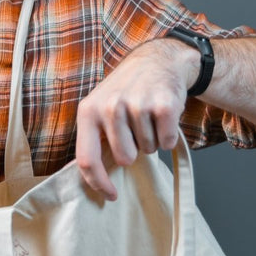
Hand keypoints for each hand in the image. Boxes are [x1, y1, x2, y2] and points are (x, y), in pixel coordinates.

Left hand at [75, 39, 196, 200]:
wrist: (157, 60)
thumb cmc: (126, 90)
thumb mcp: (100, 106)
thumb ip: (93, 137)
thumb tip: (91, 178)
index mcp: (88, 111)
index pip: (87, 159)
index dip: (98, 183)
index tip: (111, 195)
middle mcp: (110, 107)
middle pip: (125, 159)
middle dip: (134, 150)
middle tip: (135, 127)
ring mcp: (136, 105)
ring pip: (148, 150)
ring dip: (151, 139)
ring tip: (147, 115)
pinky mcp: (163, 106)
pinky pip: (167, 143)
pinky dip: (168, 135)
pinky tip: (162, 114)